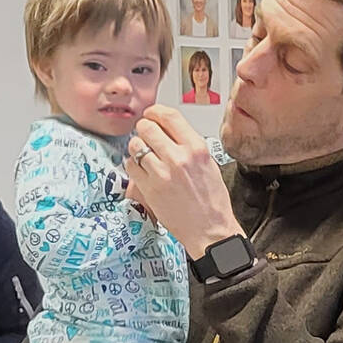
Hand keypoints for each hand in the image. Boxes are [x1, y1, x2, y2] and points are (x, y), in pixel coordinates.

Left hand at [127, 107, 241, 256]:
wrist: (210, 230)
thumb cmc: (212, 202)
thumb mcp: (209, 164)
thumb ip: (189, 145)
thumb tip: (169, 130)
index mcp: (197, 148)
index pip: (169, 116)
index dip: (155, 112)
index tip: (151, 114)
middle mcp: (179, 157)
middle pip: (148, 127)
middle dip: (144, 129)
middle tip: (145, 135)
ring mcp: (162, 173)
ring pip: (136, 145)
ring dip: (137, 147)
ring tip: (144, 154)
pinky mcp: (149, 188)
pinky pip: (130, 165)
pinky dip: (132, 164)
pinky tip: (142, 169)